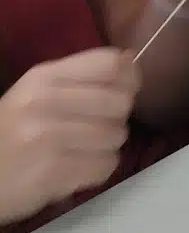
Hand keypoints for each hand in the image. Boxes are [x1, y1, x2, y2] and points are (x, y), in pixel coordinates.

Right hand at [0, 48, 138, 224]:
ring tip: (78, 151)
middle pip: (120, 102)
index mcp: (44, 77)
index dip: (128, 78)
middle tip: (92, 129)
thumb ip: (83, 77)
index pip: (109, 64)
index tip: (123, 91)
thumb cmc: (12, 133)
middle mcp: (45, 102)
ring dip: (105, 147)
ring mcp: (48, 137)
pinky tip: (74, 169)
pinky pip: (106, 165)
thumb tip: (130, 61)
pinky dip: (96, 170)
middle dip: (114, 119)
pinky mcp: (53, 171)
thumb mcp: (37, 94)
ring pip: (117, 136)